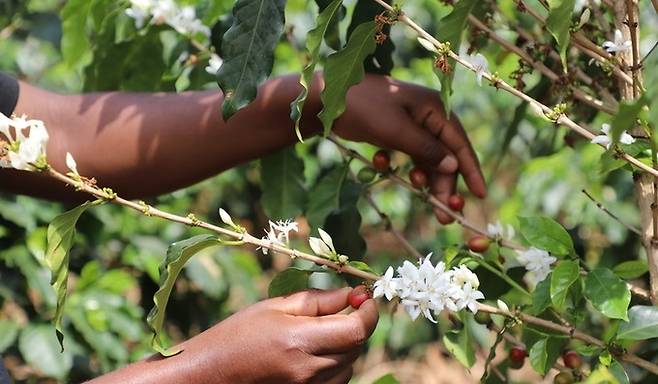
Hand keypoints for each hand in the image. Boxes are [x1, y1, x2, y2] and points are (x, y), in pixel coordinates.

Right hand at [182, 287, 377, 382]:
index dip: (369, 311)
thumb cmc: (236, 335)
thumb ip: (317, 300)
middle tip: (343, 308)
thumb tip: (351, 293)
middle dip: (356, 324)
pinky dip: (335, 365)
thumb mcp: (274, 308)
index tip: (365, 296)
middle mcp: (309, 371)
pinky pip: (336, 381)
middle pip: (356, 347)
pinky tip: (313, 353)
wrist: (208, 375)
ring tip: (320, 333)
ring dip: (345, 346)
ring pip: (349, 365)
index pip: (358, 330)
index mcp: (300, 341)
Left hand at [332, 74, 486, 223]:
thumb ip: (426, 149)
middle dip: (446, 184)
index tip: (480, 195)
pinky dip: (402, 166)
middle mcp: (428, 116)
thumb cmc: (365, 108)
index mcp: (434, 108)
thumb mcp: (397, 130)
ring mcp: (411, 124)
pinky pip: (409, 155)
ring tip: (427, 203)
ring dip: (427, 180)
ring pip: (428, 159)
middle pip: (445, 155)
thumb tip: (454, 166)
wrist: (326, 99)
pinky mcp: (396, 133)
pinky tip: (381, 163)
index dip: (471, 170)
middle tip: (445, 214)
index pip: (459, 143)